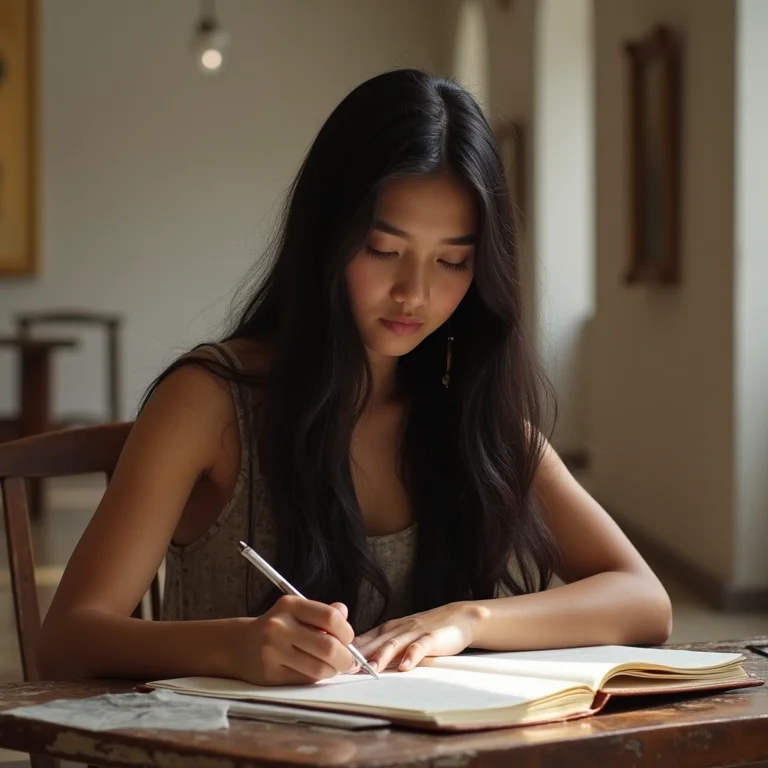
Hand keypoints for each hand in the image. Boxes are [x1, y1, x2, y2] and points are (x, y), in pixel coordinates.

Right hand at [230, 595, 357, 684]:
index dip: (346, 631)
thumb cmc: (276, 627)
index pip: (330, 617)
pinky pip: (305, 680)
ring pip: (319, 668)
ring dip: (333, 671)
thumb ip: (322, 613)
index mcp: (290, 605)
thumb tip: (345, 614)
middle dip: (346, 658)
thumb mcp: (296, 611)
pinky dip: (316, 678)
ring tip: (332, 667)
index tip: (349, 639)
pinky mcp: (270, 674)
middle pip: (328, 647)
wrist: (238, 645)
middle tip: (349, 661)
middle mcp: (279, 627)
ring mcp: (273, 652)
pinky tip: (314, 672)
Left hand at [353, 602, 486, 672]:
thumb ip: (381, 647)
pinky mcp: (432, 638)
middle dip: (359, 655)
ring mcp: (414, 633)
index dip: (348, 650)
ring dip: (381, 656)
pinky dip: (412, 656)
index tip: (331, 660)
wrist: (458, 617)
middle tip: (343, 667)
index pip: (364, 639)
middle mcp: (398, 629)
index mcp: (388, 629)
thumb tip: (355, 663)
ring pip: (394, 644)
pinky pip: (420, 647)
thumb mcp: (400, 636)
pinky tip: (405, 667)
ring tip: (371, 669)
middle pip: (375, 642)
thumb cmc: (426, 630)